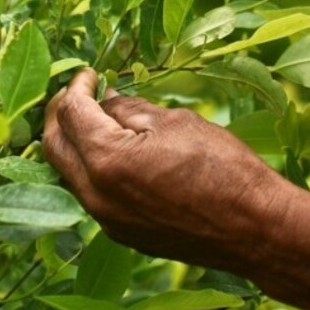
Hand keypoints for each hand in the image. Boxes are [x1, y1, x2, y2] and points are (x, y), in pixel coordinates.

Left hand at [43, 69, 293, 272]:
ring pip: (71, 174)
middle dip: (61, 116)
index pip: (72, 113)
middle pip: (55, 147)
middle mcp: (96, 195)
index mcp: (106, 160)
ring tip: (95, 123)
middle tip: (78, 95)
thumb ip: (131, 110)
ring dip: (75, 145)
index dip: (77, 87)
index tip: (89, 75)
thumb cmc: (223, 169)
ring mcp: (107, 220)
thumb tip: (106, 103)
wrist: (254, 229)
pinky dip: (93, 170)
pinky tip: (115, 156)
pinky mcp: (122, 234)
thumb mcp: (176, 123)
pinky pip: (92, 196)